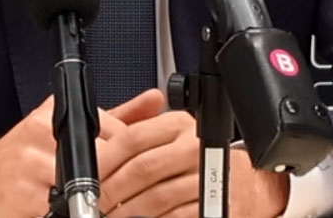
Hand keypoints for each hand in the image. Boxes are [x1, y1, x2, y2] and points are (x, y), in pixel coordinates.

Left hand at [97, 90, 288, 217]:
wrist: (244, 186)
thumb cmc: (197, 162)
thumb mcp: (164, 139)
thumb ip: (129, 133)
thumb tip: (94, 126)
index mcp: (177, 125)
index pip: (131, 138)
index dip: (104, 160)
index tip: (88, 177)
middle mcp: (194, 146)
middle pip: (142, 169)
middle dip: (112, 191)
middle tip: (96, 203)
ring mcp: (207, 176)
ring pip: (156, 196)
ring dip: (129, 212)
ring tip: (115, 215)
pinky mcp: (215, 205)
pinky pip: (176, 216)